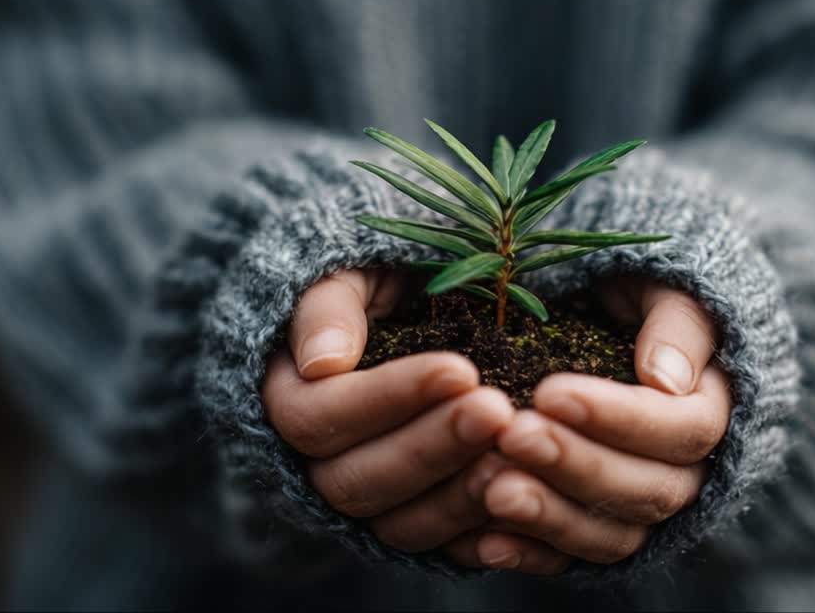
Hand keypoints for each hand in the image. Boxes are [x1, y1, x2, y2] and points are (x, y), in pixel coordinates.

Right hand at [262, 269, 513, 545]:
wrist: (415, 311)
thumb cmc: (378, 277)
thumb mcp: (350, 269)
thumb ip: (329, 305)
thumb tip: (322, 363)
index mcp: (288, 397)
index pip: (317, 417)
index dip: (386, 398)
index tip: (459, 369)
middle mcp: (316, 464)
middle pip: (358, 480)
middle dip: (433, 447)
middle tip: (498, 411)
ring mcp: (369, 500)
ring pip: (400, 524)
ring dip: (459, 496)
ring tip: (515, 455)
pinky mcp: (416, 520)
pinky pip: (442, 546)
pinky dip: (483, 531)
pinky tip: (527, 497)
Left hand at [458, 278, 731, 573]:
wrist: (611, 323)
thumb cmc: (639, 295)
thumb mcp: (665, 287)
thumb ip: (677, 323)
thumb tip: (666, 379)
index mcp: (712, 410)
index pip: (683, 430)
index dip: (619, 418)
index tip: (550, 393)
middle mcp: (687, 472)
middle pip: (646, 489)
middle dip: (575, 465)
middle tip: (512, 435)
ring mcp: (640, 509)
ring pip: (610, 535)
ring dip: (549, 517)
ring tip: (491, 490)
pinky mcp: (597, 531)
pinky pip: (570, 558)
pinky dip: (528, 555)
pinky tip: (481, 542)